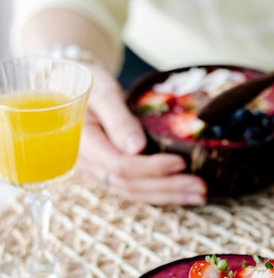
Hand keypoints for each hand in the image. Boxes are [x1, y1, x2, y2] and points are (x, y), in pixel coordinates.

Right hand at [76, 65, 206, 203]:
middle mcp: (88, 164)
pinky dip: (159, 193)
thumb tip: (136, 148)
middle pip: (130, 185)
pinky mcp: (108, 172)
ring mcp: (97, 171)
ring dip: (167, 196)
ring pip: (133, 192)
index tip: (181, 162)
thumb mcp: (102, 91)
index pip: (120, 166)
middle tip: (200, 187)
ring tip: (198, 195)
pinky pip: (133, 189)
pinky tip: (182, 193)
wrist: (68, 86)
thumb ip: (118, 119)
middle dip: (168, 188)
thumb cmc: (87, 82)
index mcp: (84, 143)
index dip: (152, 168)